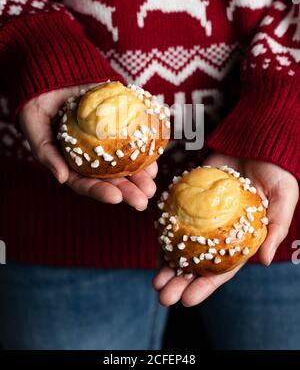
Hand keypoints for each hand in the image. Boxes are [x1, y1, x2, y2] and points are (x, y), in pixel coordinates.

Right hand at [19, 85, 156, 210]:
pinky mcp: (118, 122)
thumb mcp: (35, 127)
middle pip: (111, 178)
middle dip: (128, 190)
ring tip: (153, 183)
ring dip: (141, 174)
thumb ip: (46, 152)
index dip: (100, 192)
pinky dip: (145, 144)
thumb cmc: (37, 104)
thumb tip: (61, 178)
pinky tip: (156, 154)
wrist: (51, 75)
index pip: (86, 183)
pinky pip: (134, 135)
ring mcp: (106, 140)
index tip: (116, 197)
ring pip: (126, 161)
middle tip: (143, 200)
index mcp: (72, 163)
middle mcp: (92, 156)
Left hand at [153, 152, 298, 306]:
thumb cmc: (277, 173)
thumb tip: (264, 261)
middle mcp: (219, 232)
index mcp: (240, 240)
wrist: (257, 142)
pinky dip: (165, 232)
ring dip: (168, 263)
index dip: (205, 286)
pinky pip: (175, 217)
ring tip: (154, 280)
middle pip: (197, 263)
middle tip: (162, 295)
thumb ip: (276, 228)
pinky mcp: (191, 198)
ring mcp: (203, 216)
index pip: (222, 269)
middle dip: (180, 281)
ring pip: (182, 244)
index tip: (187, 300)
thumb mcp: (284, 199)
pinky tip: (154, 245)